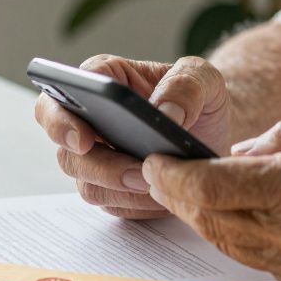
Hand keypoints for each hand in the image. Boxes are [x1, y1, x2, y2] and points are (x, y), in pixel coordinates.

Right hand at [35, 54, 231, 218]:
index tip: (84, 140)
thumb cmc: (202, 96)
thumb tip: (164, 113)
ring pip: (87, 182)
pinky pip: (112, 203)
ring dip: (121, 189)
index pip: (65, 91)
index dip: (63, 118)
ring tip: (156, 183)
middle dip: (97, 166)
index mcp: (106, 79)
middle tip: (134, 172)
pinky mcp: (112, 187)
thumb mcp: (203, 77)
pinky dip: (136, 204)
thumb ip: (185, 85)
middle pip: (68, 148)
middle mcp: (92, 119)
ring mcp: (98, 156)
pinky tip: (162, 195)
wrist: (217, 132)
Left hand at [142, 112, 280, 280]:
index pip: (212, 185)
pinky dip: (236, 233)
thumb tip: (240, 150)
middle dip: (175, 195)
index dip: (172, 175)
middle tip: (161, 172)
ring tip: (190, 190)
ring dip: (201, 216)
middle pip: (207, 219)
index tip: (154, 160)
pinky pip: (255, 258)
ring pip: (224, 243)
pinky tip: (237, 212)